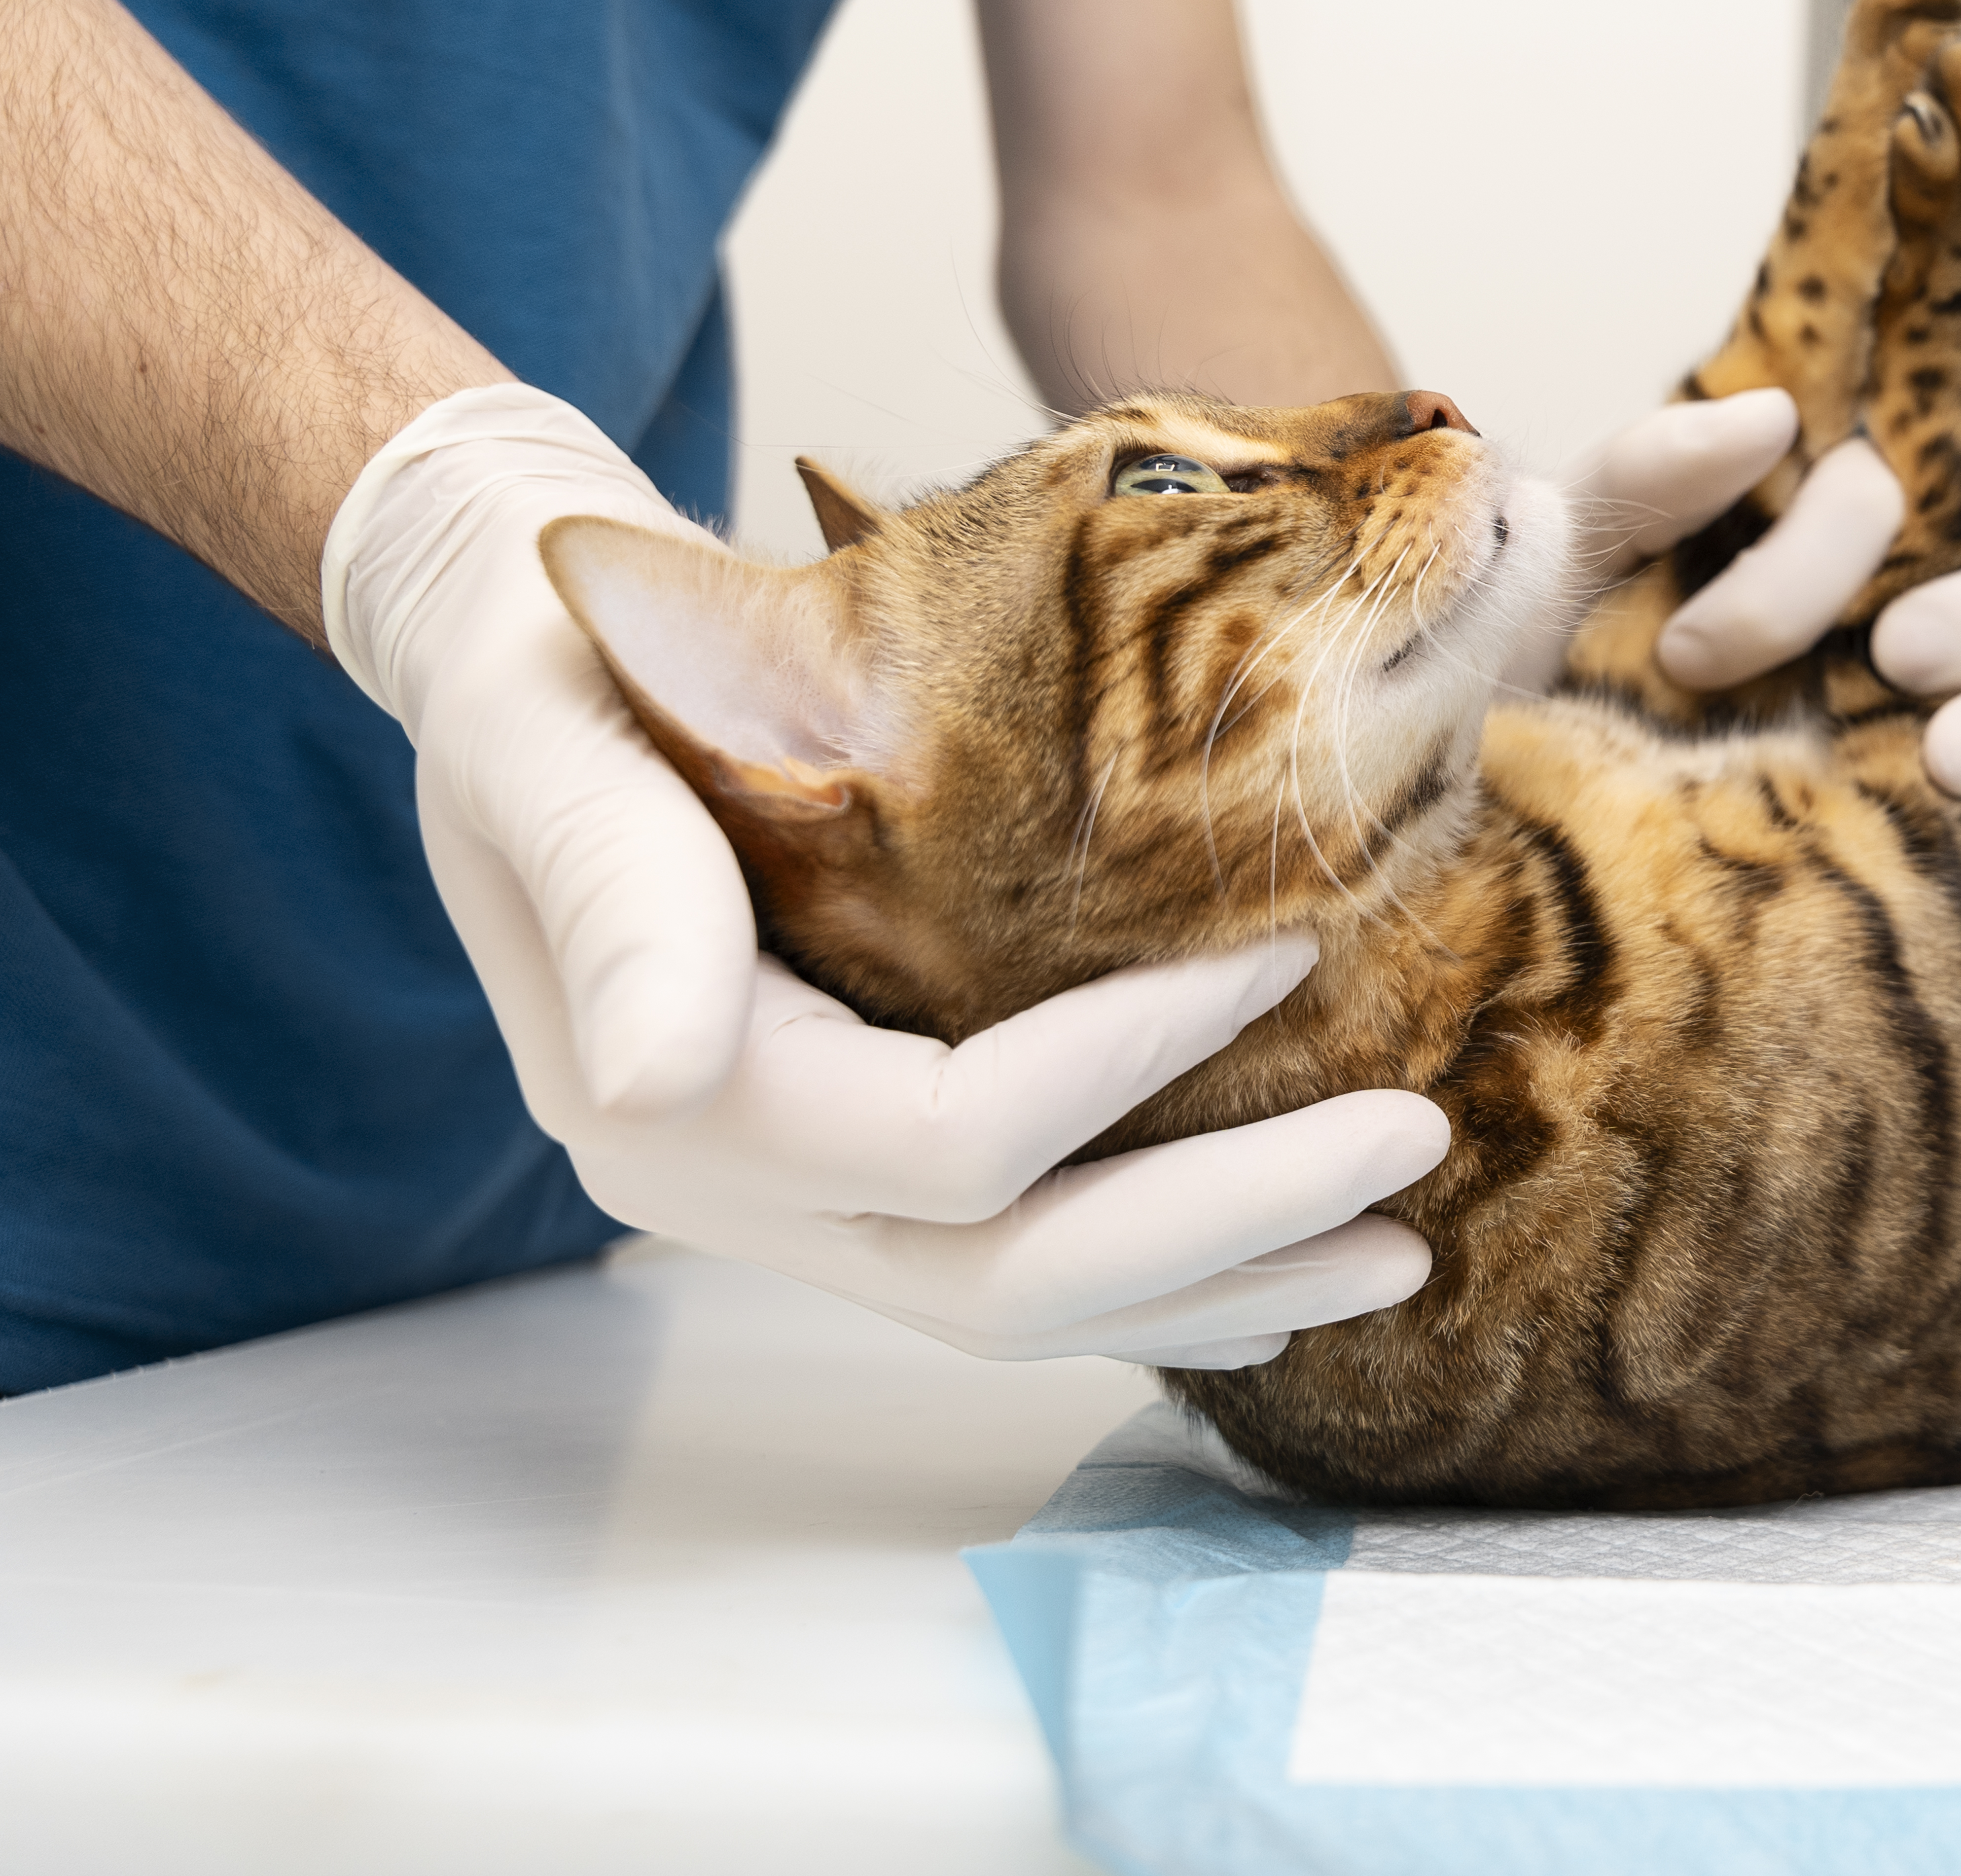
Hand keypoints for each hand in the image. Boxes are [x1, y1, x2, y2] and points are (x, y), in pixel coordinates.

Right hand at [327, 384, 1447, 1368]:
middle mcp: (732, 1191)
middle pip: (1011, 1274)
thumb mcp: (552, 750)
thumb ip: (613, 904)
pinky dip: (1158, 1272)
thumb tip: (652, 1075)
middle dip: (1226, 1229)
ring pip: (1029, 1302)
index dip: (1125, 1064)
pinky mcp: (854, 1172)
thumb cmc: (555, 681)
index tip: (1281, 960)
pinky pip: (1015, 1262)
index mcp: (669, 1100)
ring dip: (1222, 1281)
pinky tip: (1277, 1263)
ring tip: (1393, 1246)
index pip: (947, 1141)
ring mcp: (797, 1201)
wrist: (529, 678)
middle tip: (1413, 1161)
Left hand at [1572, 388, 1960, 848]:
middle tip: (1902, 660)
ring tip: (1953, 766)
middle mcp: (1940, 588)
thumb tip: (1769, 417)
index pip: (1908, 483)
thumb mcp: (1562, 565)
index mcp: (1846, 511)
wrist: (1517, 828)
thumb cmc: (1552, 677)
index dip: (1823, 543)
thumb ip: (1646, 474)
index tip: (1698, 646)